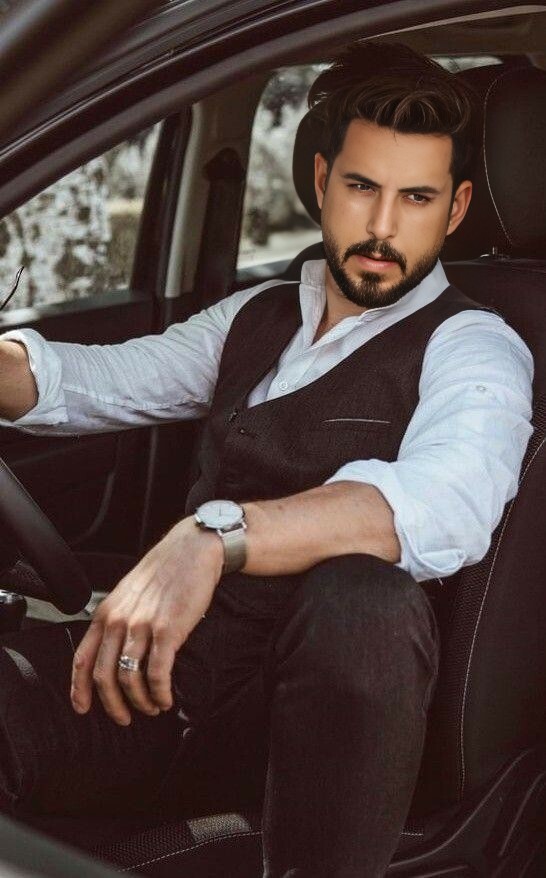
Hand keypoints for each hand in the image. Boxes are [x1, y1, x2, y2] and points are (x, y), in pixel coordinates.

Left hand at [70, 517, 222, 725]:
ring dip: (141, 702)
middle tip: (125, 718)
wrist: (192, 549)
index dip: (79, 689)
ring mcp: (142, 626)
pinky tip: (166, 699)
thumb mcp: (129, 592)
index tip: (83, 708)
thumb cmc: (165, 570)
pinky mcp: (167, 630)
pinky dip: (160, 693)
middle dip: (113, 705)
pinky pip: (157, 674)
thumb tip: (114, 648)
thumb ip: (118, 618)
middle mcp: (118, 621)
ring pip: (129, 680)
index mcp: (106, 613)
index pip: (81, 659)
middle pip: (103, 677)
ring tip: (152, 707)